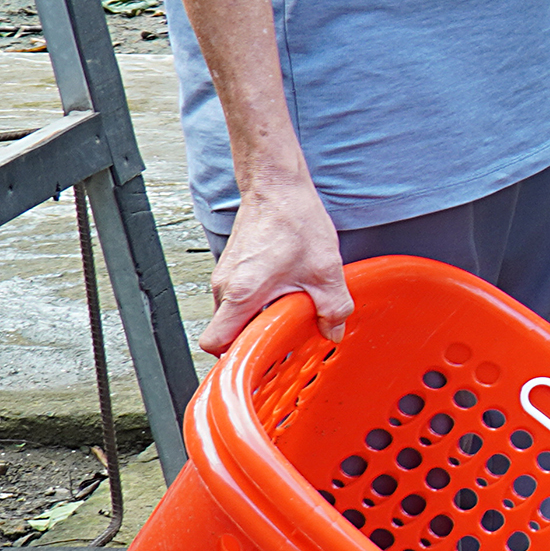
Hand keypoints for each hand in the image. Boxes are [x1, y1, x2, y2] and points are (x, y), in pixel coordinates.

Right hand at [202, 181, 349, 353]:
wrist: (277, 188)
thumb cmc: (294, 222)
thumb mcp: (325, 271)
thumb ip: (333, 308)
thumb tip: (333, 332)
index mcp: (241, 293)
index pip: (215, 343)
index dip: (234, 358)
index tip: (260, 361)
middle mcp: (224, 287)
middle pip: (225, 332)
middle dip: (254, 340)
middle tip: (284, 341)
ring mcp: (225, 277)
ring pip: (232, 316)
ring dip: (257, 321)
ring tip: (289, 314)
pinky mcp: (232, 269)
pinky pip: (237, 299)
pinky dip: (256, 305)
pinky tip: (285, 295)